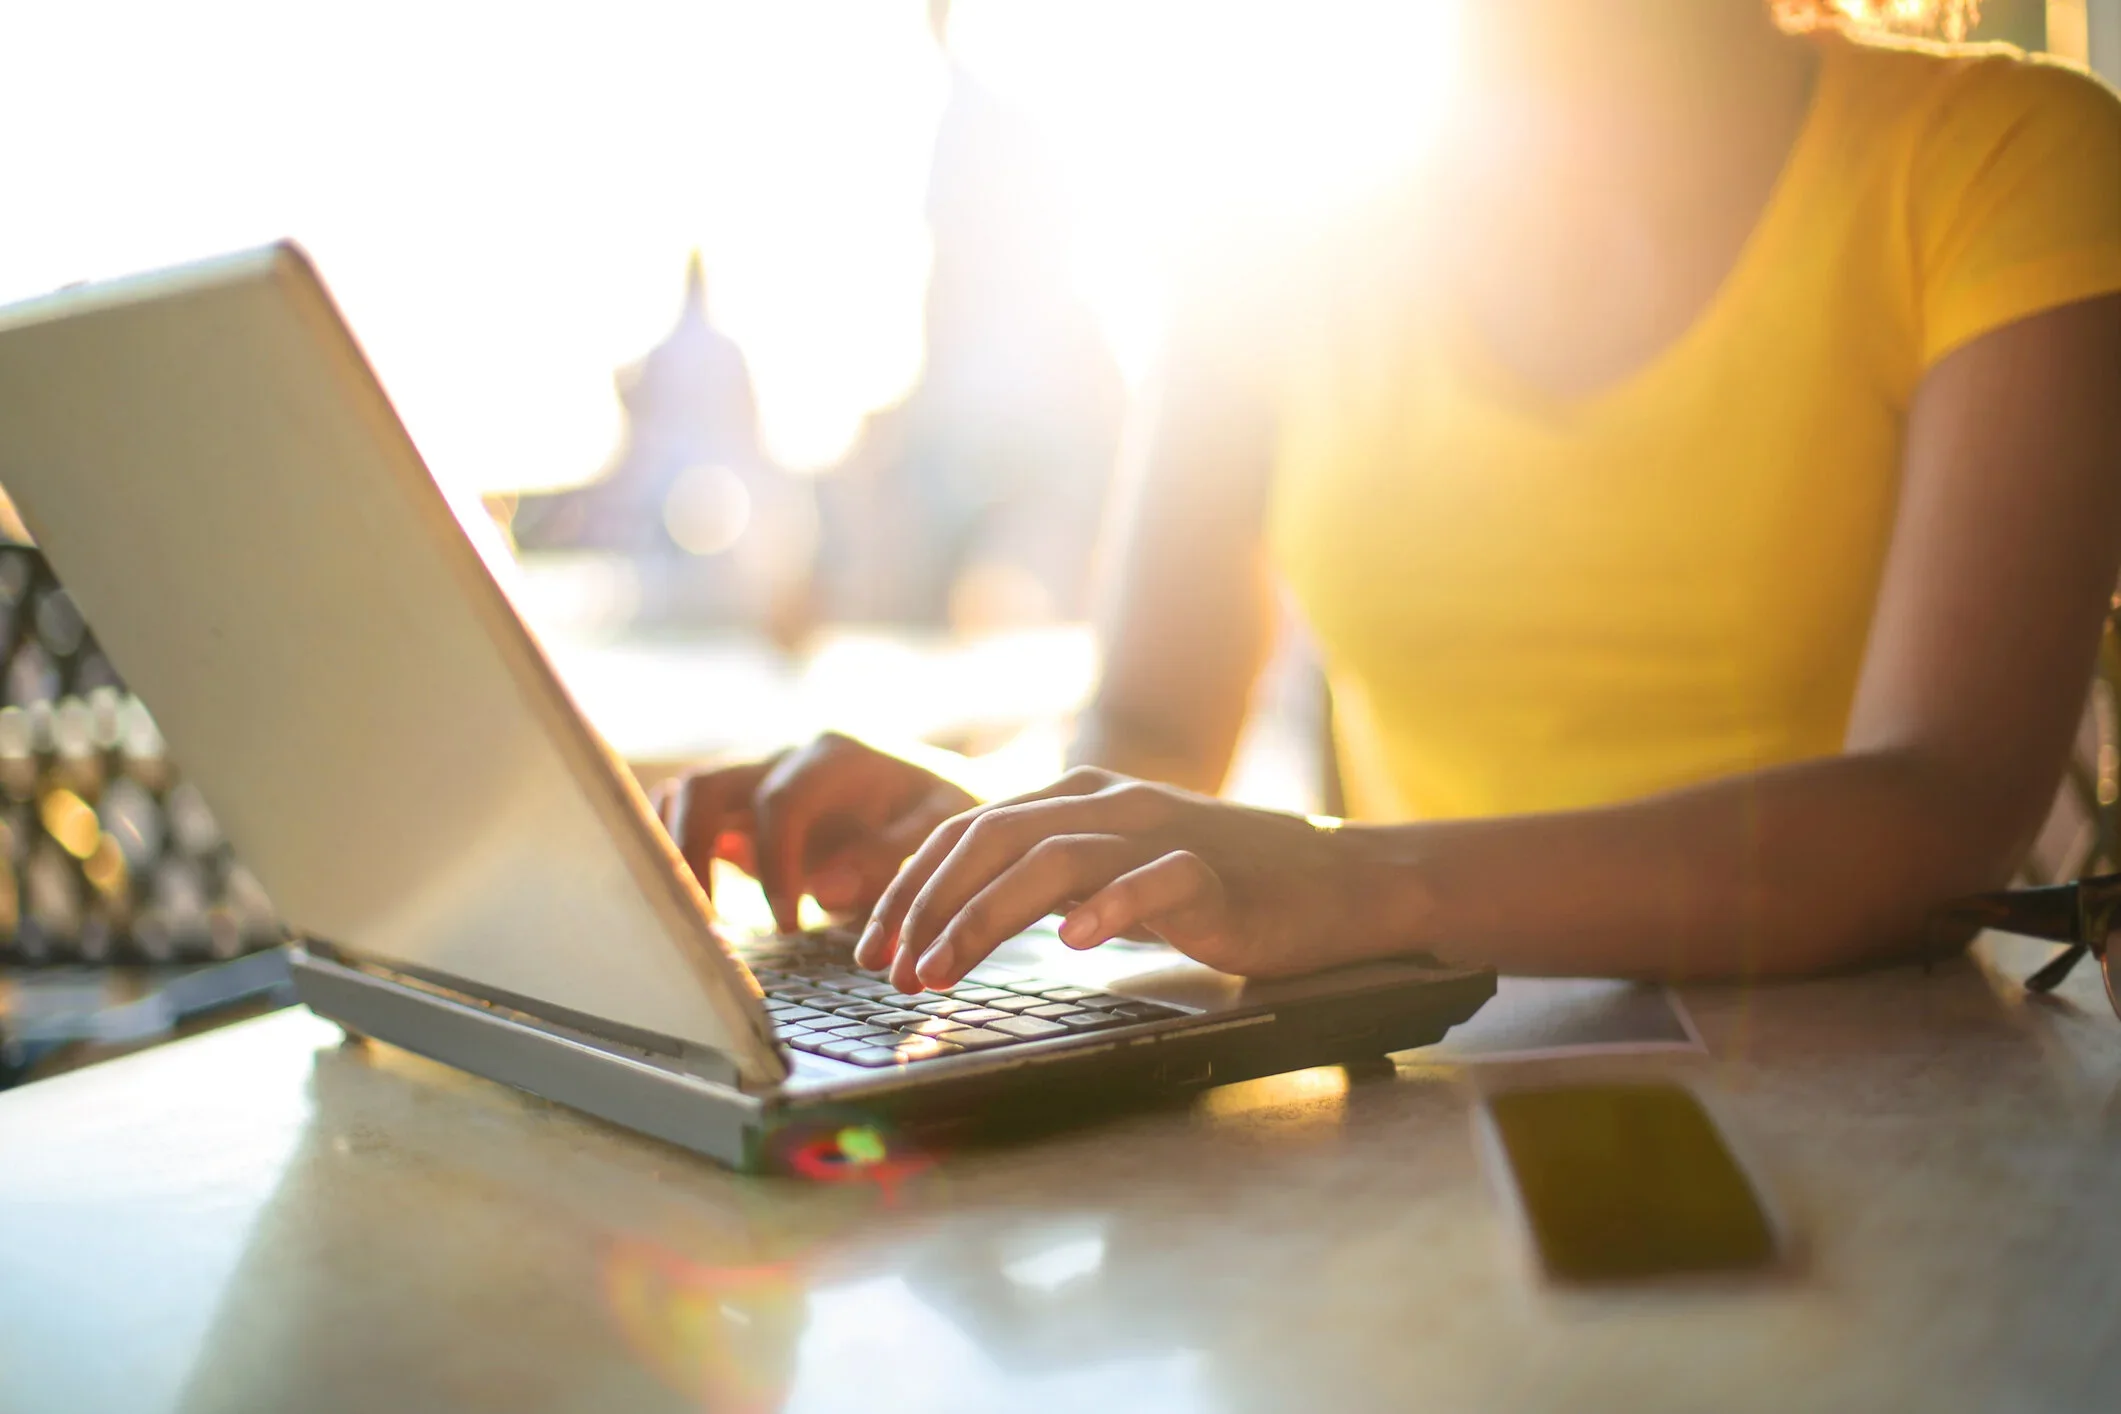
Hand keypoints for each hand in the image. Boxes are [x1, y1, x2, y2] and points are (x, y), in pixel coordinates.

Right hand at [653, 733, 977, 932]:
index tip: (789, 925)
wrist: (939, 789)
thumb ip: (887, 855)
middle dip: (692, 857)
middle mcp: (785, 757)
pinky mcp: (743, 803)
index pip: (779, 803)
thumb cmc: (941, 811)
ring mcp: (758, 776)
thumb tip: (822, 890)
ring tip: (692, 918)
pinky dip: (676, 851)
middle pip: (705, 788)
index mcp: (835, 756)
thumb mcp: (938, 827)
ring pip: (683, 797)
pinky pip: (688, 815)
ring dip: (673, 853)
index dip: (775, 867)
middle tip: (708, 925)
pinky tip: (695, 904)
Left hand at [852, 767, 1423, 990]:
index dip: (911, 888)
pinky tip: (1075, 945)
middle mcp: (1111, 805)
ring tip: (943, 971)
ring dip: (985, 917)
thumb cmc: (1223, 887)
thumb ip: (1048, 883)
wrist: (1339, 884)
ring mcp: (1163, 834)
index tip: (872, 948)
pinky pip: (1156, 881)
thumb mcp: (1115, 875)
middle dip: (928, 906)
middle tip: (890, 971)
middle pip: (994, 839)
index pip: (969, 831)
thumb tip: (960, 920)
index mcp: (1079, 801)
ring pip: (1053, 858)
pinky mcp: (1216, 873)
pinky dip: (1110, 908)